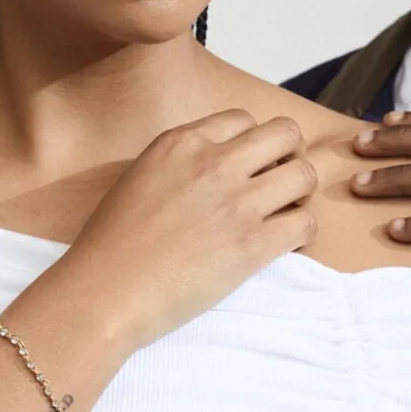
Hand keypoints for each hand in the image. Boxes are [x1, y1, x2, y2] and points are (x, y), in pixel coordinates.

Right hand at [73, 110, 317, 354]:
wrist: (104, 292)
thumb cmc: (112, 243)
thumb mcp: (140, 176)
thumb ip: (181, 161)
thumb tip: (216, 164)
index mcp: (183, 141)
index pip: (245, 119)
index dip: (253, 142)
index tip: (248, 166)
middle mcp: (214, 162)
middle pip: (286, 133)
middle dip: (289, 155)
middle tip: (276, 183)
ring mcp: (236, 202)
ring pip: (304, 174)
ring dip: (299, 194)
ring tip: (283, 213)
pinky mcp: (252, 244)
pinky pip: (306, 223)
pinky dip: (302, 234)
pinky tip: (282, 244)